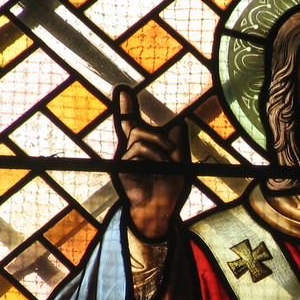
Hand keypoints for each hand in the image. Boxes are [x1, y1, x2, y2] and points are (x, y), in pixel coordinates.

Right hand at [113, 86, 189, 238]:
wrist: (160, 209)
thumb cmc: (168, 189)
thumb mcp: (178, 164)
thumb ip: (176, 145)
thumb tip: (178, 124)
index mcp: (142, 148)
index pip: (130, 123)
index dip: (125, 106)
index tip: (123, 90)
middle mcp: (130, 150)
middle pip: (130, 124)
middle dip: (143, 123)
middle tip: (171, 149)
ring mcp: (125, 158)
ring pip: (138, 136)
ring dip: (159, 145)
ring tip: (169, 163)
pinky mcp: (121, 166)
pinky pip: (137, 149)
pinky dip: (154, 156)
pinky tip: (161, 169)